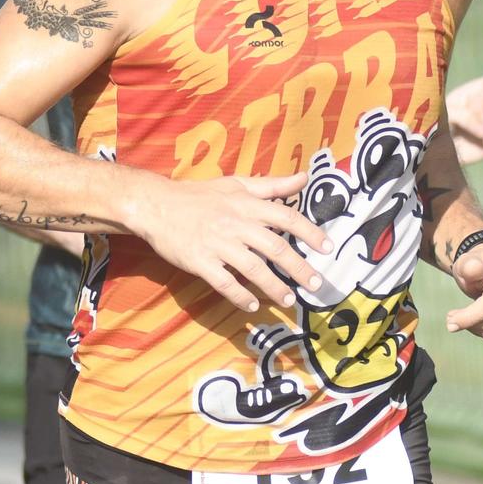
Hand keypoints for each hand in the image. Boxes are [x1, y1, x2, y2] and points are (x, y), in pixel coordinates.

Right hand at [132, 172, 330, 312]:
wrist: (155, 204)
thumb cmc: (198, 195)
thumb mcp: (235, 184)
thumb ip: (272, 185)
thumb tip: (305, 178)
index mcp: (246, 204)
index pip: (286, 217)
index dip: (310, 233)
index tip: (328, 249)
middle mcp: (235, 224)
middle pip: (276, 248)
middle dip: (299, 269)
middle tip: (315, 285)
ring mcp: (217, 244)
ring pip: (253, 269)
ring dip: (274, 287)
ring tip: (288, 300)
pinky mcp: (199, 261)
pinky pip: (225, 283)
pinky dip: (240, 296)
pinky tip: (252, 305)